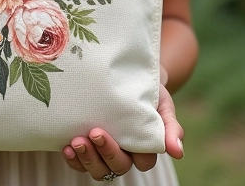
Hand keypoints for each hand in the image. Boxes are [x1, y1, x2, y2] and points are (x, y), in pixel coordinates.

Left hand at [61, 70, 183, 180]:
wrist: (126, 73)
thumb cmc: (147, 90)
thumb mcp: (162, 102)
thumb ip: (170, 125)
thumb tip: (177, 153)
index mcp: (145, 146)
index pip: (142, 161)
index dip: (133, 155)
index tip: (126, 136)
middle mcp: (125, 153)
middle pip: (119, 166)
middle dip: (106, 153)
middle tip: (95, 133)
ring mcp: (105, 153)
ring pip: (99, 170)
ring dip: (88, 160)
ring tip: (77, 142)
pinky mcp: (88, 147)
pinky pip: (80, 164)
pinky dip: (74, 160)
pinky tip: (67, 146)